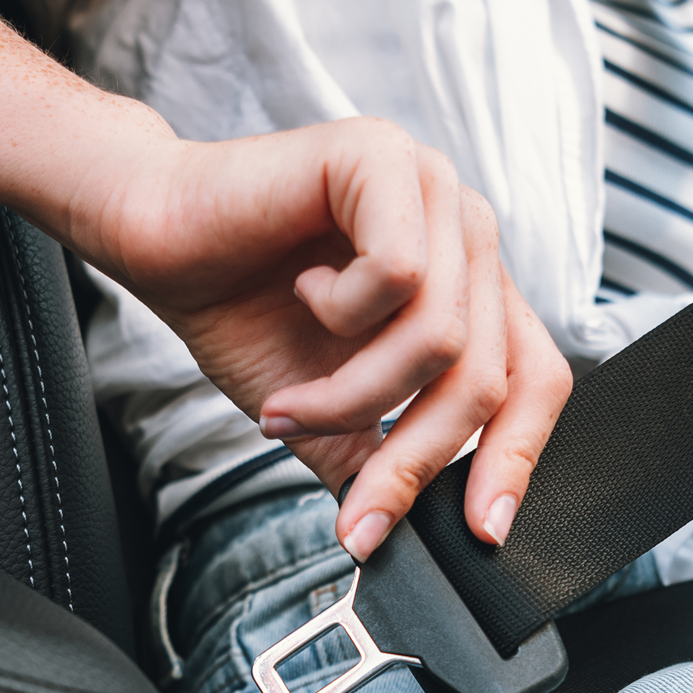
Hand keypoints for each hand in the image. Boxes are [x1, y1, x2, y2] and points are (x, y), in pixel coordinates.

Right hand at [69, 119, 569, 559]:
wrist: (156, 237)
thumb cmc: (239, 309)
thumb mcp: (326, 413)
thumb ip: (378, 462)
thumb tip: (405, 537)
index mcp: (470, 287)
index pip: (537, 379)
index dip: (517, 461)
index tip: (480, 531)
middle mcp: (466, 234)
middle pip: (488, 376)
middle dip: (411, 458)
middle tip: (354, 506)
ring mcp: (432, 189)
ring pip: (441, 338)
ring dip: (355, 395)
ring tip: (291, 407)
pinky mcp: (384, 156)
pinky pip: (399, 274)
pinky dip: (340, 312)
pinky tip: (302, 293)